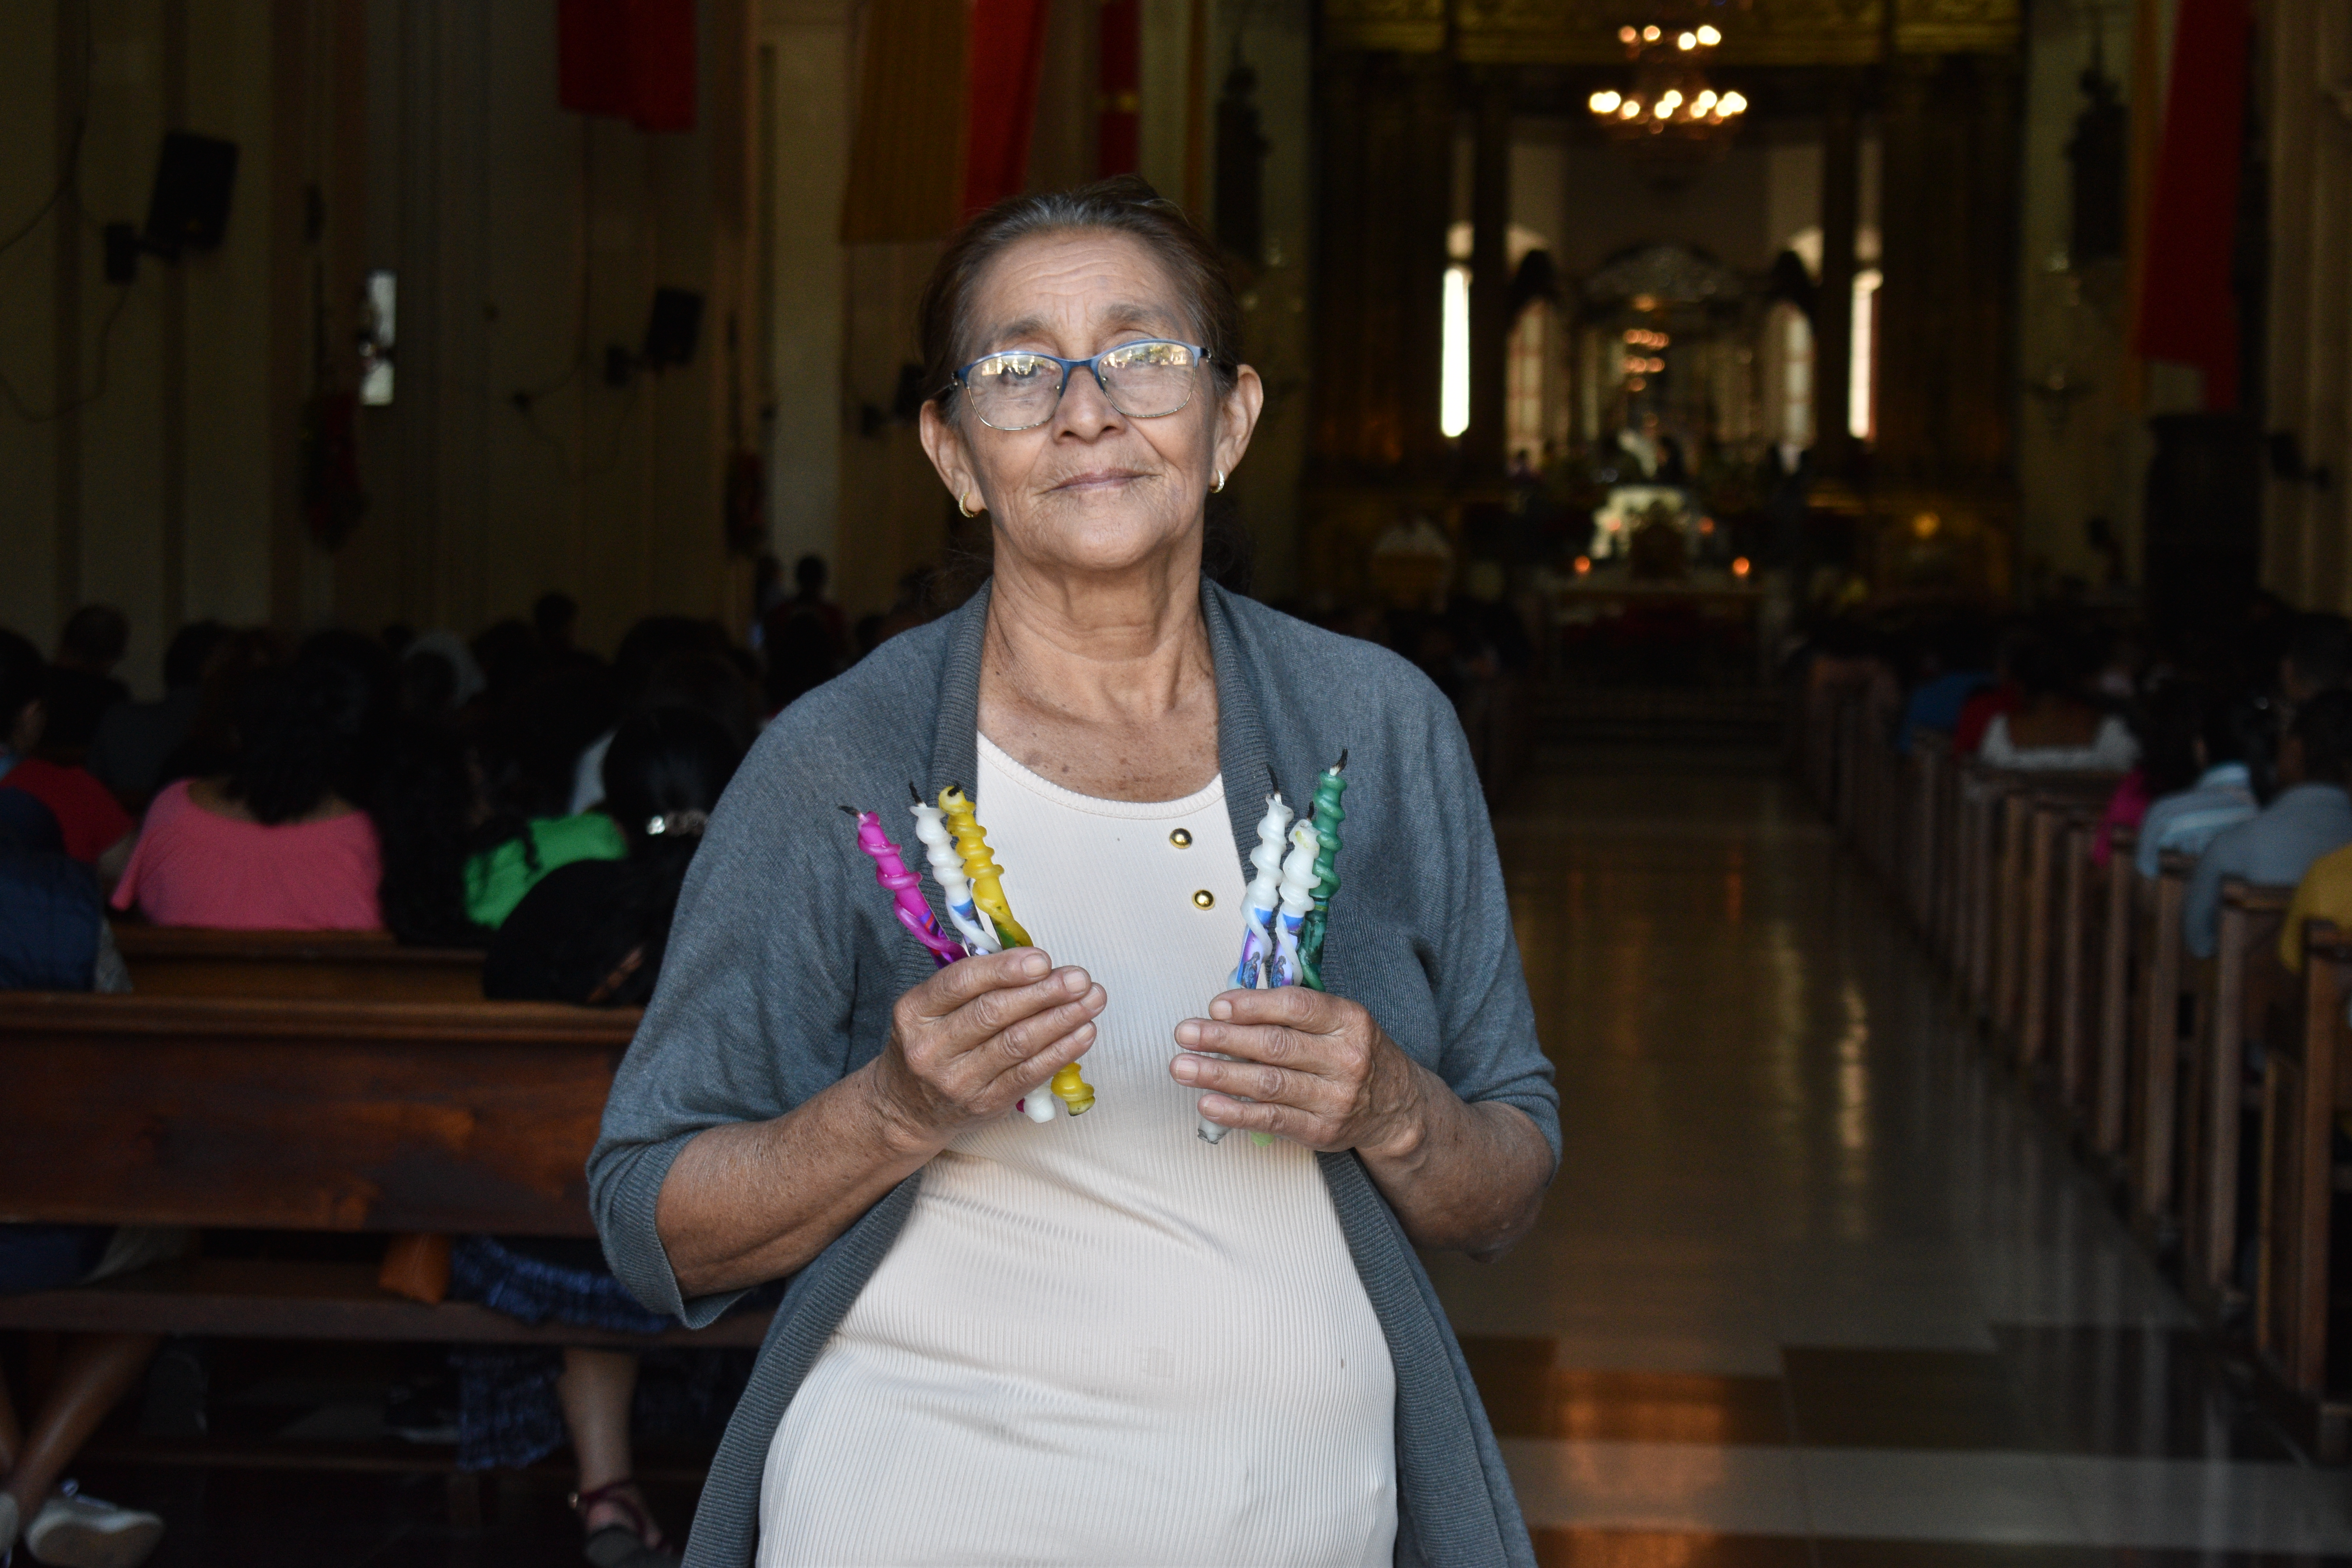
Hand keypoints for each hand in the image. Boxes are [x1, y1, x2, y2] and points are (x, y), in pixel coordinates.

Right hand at [871, 949, 1104, 1146]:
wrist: (908, 1108)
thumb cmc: (932, 1044)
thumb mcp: (932, 1008)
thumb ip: (975, 983)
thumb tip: (1037, 963)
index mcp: (915, 1011)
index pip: (961, 982)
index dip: (1005, 969)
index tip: (1042, 959)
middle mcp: (931, 1047)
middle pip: (994, 1012)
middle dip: (1043, 992)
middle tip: (1079, 978)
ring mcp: (958, 1080)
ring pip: (1017, 1043)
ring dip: (1061, 1018)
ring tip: (1091, 1000)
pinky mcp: (985, 1104)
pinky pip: (1030, 1073)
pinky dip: (1062, 1051)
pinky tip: (1083, 1032)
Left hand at [1171, 988, 1426, 1156]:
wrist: (1397, 1108)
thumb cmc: (1353, 1054)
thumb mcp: (1340, 1022)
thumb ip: (1294, 1013)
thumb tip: (1227, 1008)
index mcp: (1348, 1020)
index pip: (1296, 1006)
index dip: (1252, 1005)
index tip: (1215, 1005)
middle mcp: (1344, 1059)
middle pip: (1275, 1045)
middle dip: (1223, 1038)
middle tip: (1184, 1034)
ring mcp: (1334, 1098)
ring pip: (1268, 1083)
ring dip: (1219, 1074)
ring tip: (1182, 1067)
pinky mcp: (1321, 1131)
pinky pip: (1272, 1120)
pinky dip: (1236, 1112)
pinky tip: (1207, 1103)